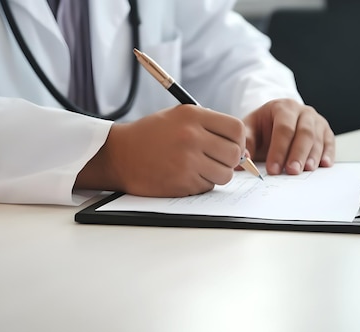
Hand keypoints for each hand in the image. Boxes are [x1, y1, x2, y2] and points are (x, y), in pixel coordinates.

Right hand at [77, 104, 245, 196]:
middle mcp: (192, 136)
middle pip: (235, 154)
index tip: (231, 145)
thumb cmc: (150, 135)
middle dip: (230, 160)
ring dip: (216, 174)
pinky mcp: (182, 182)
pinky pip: (207, 187)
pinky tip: (184, 175)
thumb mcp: (177, 116)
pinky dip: (200, 184)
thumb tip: (239, 145)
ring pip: (224, 174)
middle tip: (217, 160)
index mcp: (192, 116)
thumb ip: (207, 125)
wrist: (119, 155)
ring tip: (200, 168)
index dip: (238, 140)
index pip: (236, 128)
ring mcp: (187, 161)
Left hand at [243, 99, 334, 174]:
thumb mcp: (249, 130)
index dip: (278, 150)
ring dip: (313, 156)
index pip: (283, 128)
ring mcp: (316, 120)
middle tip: (292, 171)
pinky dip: (328, 154)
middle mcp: (302, 111)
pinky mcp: (325, 131)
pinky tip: (324, 164)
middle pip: (304, 132)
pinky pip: (329, 142)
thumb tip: (243, 159)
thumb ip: (246, 143)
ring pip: (317, 138)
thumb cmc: (262, 128)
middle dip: (298, 154)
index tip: (272, 169)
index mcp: (282, 107)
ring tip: (306, 170)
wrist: (274, 121)